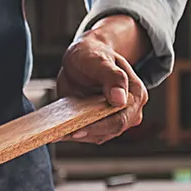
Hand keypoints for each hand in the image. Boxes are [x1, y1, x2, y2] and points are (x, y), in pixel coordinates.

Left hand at [56, 28, 147, 143]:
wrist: (85, 57)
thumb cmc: (93, 55)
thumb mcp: (99, 61)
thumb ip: (111, 77)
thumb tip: (120, 100)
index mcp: (135, 94)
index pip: (120, 118)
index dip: (100, 126)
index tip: (78, 130)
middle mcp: (129, 110)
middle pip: (109, 130)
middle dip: (85, 133)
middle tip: (61, 134)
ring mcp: (115, 118)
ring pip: (97, 135)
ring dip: (77, 135)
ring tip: (55, 134)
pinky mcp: (100, 123)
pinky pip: (87, 133)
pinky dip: (72, 133)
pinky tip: (57, 132)